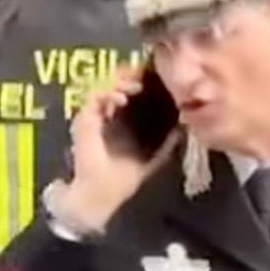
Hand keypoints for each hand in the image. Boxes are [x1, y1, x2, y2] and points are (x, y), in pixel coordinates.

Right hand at [51, 70, 177, 233]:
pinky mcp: (85, 119)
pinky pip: (94, 97)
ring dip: (120, 82)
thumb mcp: (157, 153)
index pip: (134, 91)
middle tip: (143, 77)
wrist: (105, 194)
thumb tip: (184, 121)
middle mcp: (111, 114)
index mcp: (128, 119)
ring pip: (106, 85)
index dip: (143, 81)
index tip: (155, 78)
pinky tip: (120, 98)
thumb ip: (169, 138)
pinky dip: (107, 94)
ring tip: (133, 86)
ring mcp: (97, 115)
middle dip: (132, 76)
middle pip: (119, 83)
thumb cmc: (129, 176)